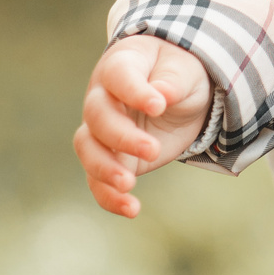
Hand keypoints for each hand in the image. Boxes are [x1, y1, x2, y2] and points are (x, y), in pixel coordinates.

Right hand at [73, 35, 211, 216]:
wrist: (177, 95)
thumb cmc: (179, 73)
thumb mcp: (186, 70)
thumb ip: (173, 81)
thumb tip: (162, 95)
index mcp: (121, 65)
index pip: (119, 76)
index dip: (134, 92)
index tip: (158, 105)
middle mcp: (103, 97)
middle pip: (97, 115)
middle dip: (121, 136)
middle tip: (153, 150)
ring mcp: (101, 130)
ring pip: (87, 148)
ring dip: (104, 168)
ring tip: (128, 185)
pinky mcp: (111, 159)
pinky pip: (97, 180)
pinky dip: (109, 197)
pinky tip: (131, 209)